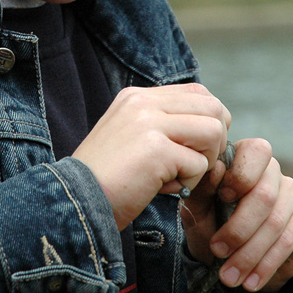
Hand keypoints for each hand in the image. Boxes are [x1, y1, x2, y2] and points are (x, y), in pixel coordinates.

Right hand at [72, 83, 229, 230]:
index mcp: (137, 96)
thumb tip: (211, 128)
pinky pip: (199, 164)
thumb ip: (162, 123)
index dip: (210, 119)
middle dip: (215, 139)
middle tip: (197, 164)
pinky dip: (189, 182)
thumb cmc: (107, 177)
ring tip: (180, 176)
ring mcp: (149, 123)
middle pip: (212, 106)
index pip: (196, 91)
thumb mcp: (131, 135)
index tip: (199, 146)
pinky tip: (165, 188)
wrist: (76, 201)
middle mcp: (143, 102)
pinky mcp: (156, 150)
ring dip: (205, 160)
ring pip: (213, 131)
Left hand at [181, 138, 292, 292]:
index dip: (240, 176)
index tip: (221, 198)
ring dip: (249, 255)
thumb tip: (217, 168)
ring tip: (229, 276)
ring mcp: (292, 194)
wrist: (229, 253)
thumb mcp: (198, 204)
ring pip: (275, 224)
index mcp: (246, 156)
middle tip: (217, 251)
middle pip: (264, 195)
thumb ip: (203, 186)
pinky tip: (250, 280)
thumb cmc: (210, 219)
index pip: (256, 151)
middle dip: (238, 230)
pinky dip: (266, 265)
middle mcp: (273, 171)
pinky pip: (288, 242)